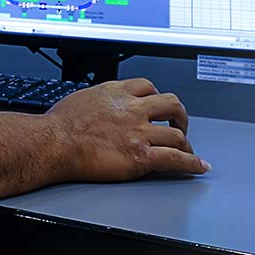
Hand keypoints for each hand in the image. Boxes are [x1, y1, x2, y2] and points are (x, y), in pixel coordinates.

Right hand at [46, 77, 210, 180]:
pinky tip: (198, 167)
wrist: (56, 141)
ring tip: (187, 150)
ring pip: (176, 133)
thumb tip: (99, 106)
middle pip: (170, 103)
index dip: (156, 96)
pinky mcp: (141, 156)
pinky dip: (191, 164)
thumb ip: (98, 100)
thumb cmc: (61, 123)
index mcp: (115, 93)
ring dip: (186, 143)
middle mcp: (131, 109)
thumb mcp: (81, 98)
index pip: (147, 86)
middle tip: (178, 123)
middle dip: (179, 114)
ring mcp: (138, 132)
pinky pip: (174, 159)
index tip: (159, 105)